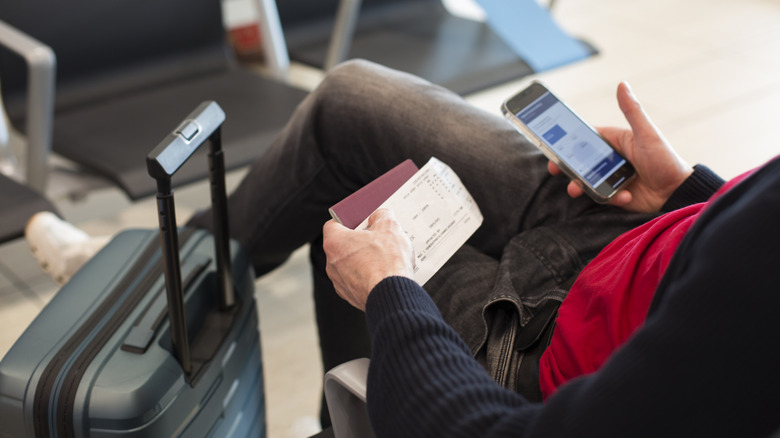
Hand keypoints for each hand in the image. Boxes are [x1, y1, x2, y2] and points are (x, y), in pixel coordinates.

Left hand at [323, 208, 414, 310]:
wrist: (392, 296)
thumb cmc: (387, 261)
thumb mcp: (389, 228)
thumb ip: (382, 216)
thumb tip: (379, 216)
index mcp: (335, 243)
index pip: (333, 224)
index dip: (347, 219)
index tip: (360, 219)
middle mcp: (331, 264)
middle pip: (342, 245)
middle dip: (359, 240)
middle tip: (377, 236)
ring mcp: (340, 282)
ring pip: (350, 265)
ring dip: (364, 260)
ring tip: (385, 257)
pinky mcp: (351, 296)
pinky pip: (357, 281)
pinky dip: (368, 276)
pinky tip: (384, 274)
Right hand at [548, 81, 692, 212]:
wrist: (678, 193)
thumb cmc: (666, 160)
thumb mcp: (647, 134)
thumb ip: (632, 111)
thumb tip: (622, 84)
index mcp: (617, 142)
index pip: (588, 139)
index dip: (569, 141)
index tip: (554, 144)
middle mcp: (612, 160)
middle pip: (581, 161)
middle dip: (566, 166)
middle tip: (554, 169)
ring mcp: (612, 178)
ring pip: (586, 180)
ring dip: (579, 185)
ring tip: (576, 189)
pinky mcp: (615, 196)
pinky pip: (602, 197)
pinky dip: (609, 198)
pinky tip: (624, 197)